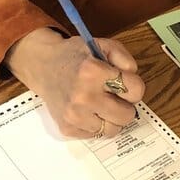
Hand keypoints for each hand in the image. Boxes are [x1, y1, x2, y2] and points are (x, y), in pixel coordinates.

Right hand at [4, 28, 144, 138]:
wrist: (44, 66)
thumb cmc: (76, 55)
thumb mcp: (102, 45)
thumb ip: (124, 58)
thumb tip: (134, 81)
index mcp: (93, 72)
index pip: (136, 90)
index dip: (134, 85)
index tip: (124, 82)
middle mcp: (83, 96)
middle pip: (127, 115)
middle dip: (125, 104)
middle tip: (115, 95)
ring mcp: (74, 116)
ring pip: (113, 129)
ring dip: (112, 117)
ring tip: (102, 103)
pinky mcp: (67, 128)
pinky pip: (97, 135)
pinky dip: (97, 124)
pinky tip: (89, 110)